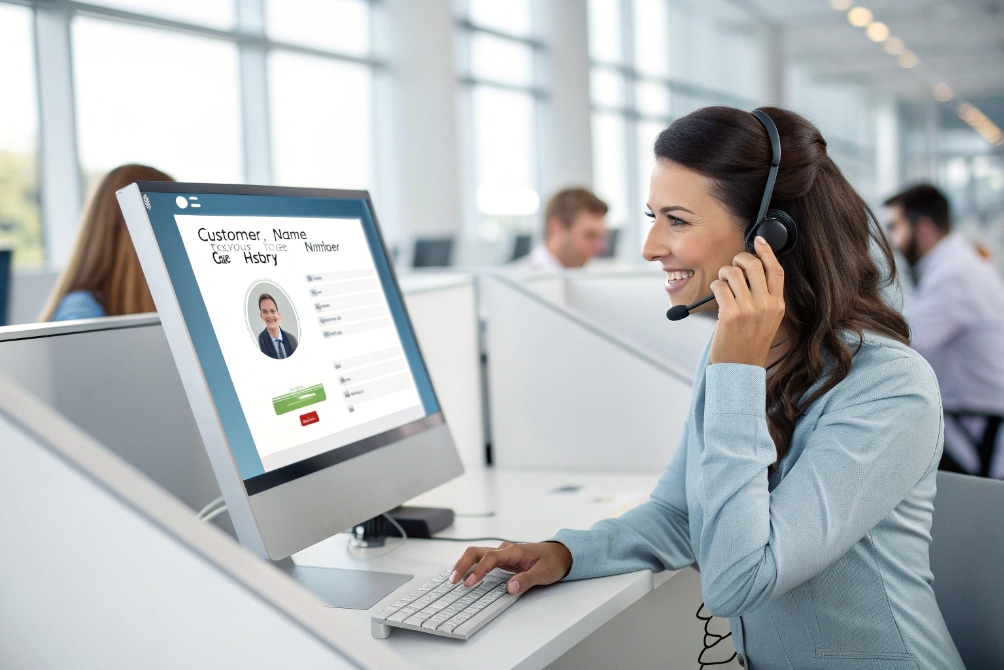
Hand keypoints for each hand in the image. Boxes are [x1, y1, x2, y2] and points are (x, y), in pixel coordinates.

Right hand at [450, 541, 572, 594]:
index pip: (490, 557)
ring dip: (463, 565)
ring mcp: (502, 554)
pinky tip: (464, 576)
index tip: (470, 582)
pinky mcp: (501, 560)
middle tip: (453, 580)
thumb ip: (526, 580)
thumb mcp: (543, 573)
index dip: (479, 570)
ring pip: (476, 554)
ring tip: (453, 580)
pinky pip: (481, 560)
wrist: (560, 553)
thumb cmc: (552, 561)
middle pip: (477, 552)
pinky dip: (470, 566)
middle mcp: (505, 550)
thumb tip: (510, 588)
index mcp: (514, 551)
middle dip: (462, 564)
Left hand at [709, 236, 784, 366]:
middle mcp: (766, 305)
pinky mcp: (730, 314)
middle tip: (733, 267)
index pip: (775, 270)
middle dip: (738, 260)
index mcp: (777, 304)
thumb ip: (765, 297)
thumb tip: (752, 270)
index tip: (759, 240)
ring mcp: (748, 309)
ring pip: (733, 273)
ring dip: (723, 274)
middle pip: (753, 265)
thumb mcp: (768, 319)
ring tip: (722, 283)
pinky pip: (719, 286)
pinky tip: (716, 293)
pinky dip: (715, 286)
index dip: (767, 251)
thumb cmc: (750, 343)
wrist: (740, 367)